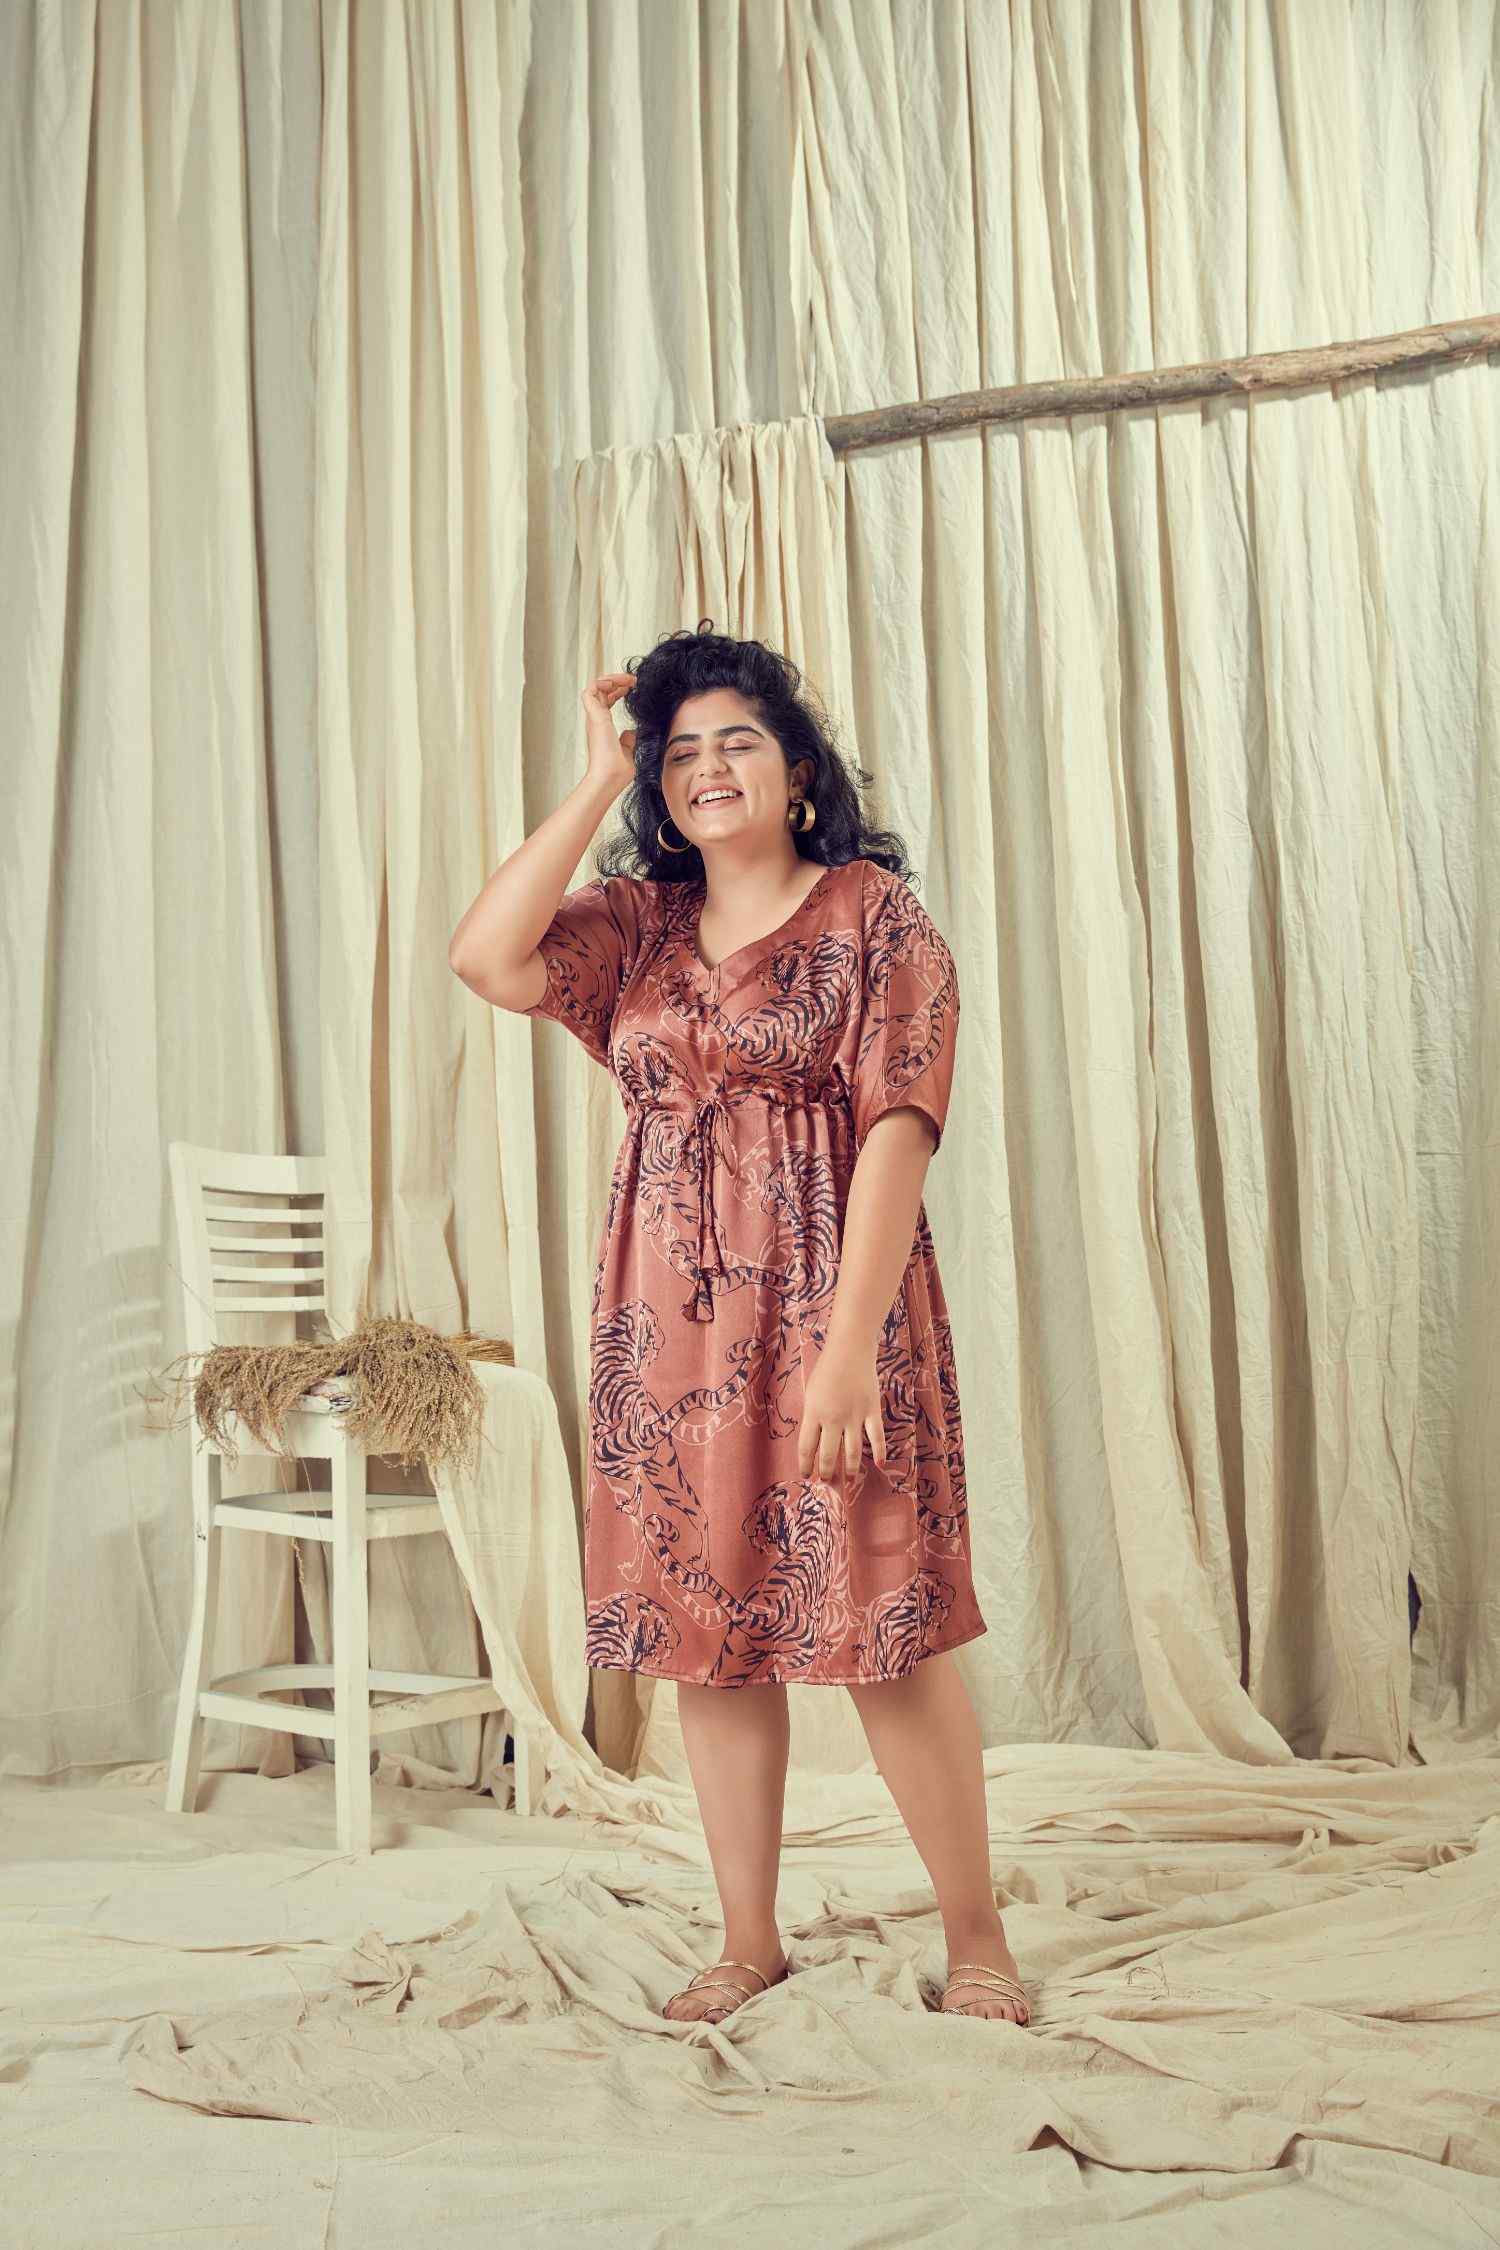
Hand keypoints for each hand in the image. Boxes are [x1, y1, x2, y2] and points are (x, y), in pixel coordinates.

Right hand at [581, 672, 638, 794]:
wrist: (610, 778)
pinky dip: (602, 682)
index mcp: (603, 726)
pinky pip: (590, 690)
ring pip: (595, 686)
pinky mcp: (594, 717)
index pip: (606, 701)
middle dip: (617, 680)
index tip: (633, 687)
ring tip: (628, 678)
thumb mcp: (629, 751)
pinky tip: (617, 683)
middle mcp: (596, 719)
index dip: (618, 690)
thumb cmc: (618, 771)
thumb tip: (631, 732)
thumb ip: (629, 740)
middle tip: (634, 679)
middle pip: (601, 690)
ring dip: (611, 678)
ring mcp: (594, 717)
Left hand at [797, 1334, 886, 1497]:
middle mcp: (833, 1418)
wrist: (850, 1350)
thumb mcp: (811, 1392)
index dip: (805, 1465)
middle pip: (828, 1454)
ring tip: (848, 1479)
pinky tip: (878, 1465)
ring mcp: (854, 1416)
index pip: (807, 1447)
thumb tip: (815, 1440)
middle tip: (826, 1481)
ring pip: (852, 1451)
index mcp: (814, 1412)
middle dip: (826, 1472)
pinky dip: (878, 1452)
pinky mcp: (872, 1411)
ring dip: (849, 1469)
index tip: (806, 1475)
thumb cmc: (827, 1369)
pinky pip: (876, 1437)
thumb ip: (813, 1416)